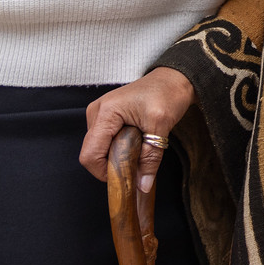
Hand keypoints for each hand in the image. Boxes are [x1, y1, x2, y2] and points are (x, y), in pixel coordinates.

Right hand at [80, 66, 195, 189]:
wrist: (173, 78)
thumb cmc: (167, 94)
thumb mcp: (161, 128)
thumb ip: (150, 158)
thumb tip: (142, 186)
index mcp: (105, 112)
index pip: (90, 155)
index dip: (105, 172)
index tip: (127, 176)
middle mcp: (96, 113)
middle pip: (92, 154)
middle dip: (112, 166)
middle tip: (138, 163)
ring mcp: (99, 115)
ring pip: (98, 150)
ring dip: (116, 157)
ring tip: (139, 148)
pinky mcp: (105, 118)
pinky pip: (104, 143)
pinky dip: (118, 150)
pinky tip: (135, 144)